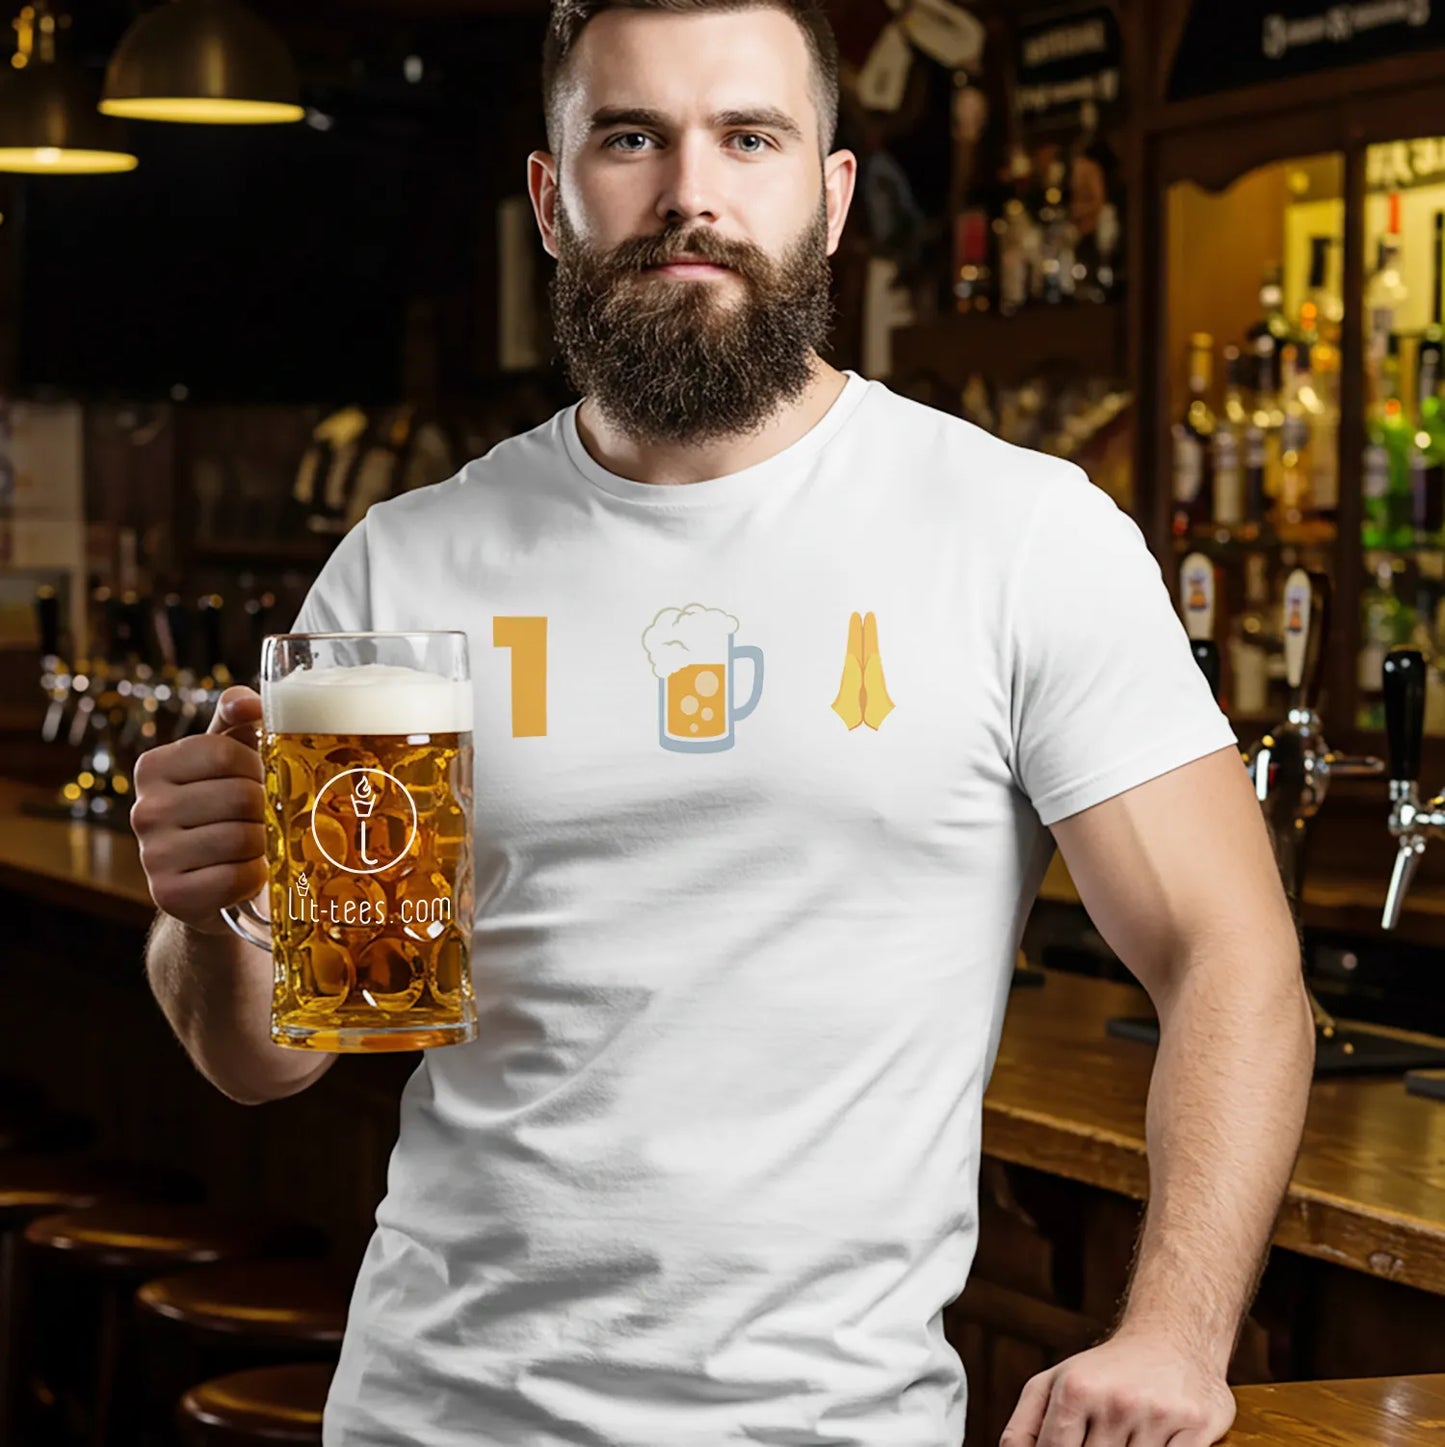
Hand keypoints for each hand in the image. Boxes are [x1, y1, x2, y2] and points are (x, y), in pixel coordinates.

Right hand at [131, 685, 266, 935]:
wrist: (211, 881)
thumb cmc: (226, 805)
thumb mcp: (229, 755)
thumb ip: (237, 717)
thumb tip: (249, 702)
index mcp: (154, 766)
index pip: (225, 754)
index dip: (257, 767)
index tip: (259, 778)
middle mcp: (144, 810)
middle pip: (239, 797)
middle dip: (265, 808)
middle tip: (264, 816)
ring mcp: (152, 856)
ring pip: (242, 838)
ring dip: (264, 843)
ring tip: (257, 843)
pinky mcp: (170, 895)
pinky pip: (236, 879)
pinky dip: (255, 876)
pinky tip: (247, 871)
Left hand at [998, 1328, 1235, 1446]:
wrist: (1172, 1335)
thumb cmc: (1106, 1369)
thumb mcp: (1054, 1384)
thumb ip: (1024, 1427)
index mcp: (1075, 1390)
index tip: (1075, 1446)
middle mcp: (1116, 1401)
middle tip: (1103, 1437)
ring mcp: (1157, 1415)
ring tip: (1128, 1435)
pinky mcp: (1196, 1426)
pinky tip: (1157, 1439)